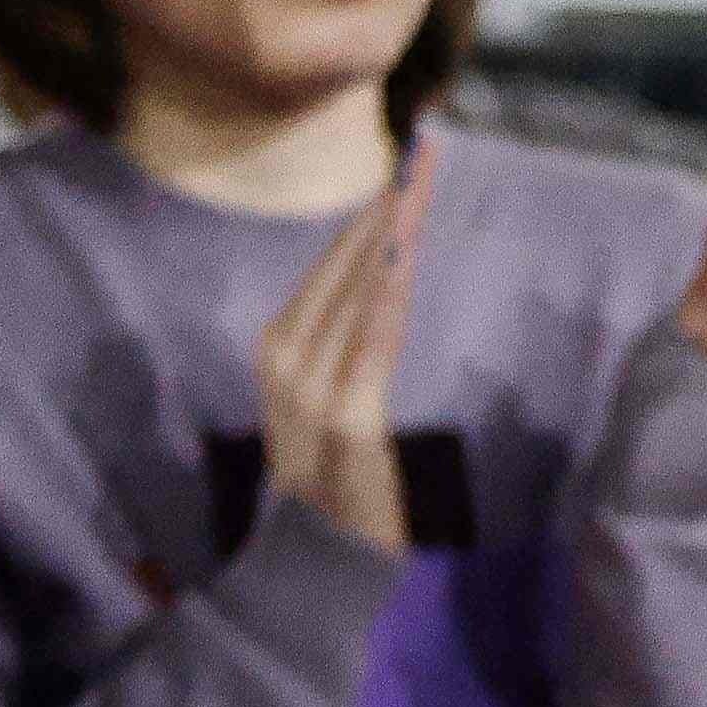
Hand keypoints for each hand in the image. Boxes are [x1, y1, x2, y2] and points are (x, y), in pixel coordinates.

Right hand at [254, 136, 434, 548]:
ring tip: (421, 185)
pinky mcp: (346, 422)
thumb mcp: (335, 389)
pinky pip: (371, 345)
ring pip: (359, 293)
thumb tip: (386, 264)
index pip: (333, 258)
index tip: (409, 159)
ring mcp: (308, 389)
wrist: (320, 556)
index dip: (372, 206)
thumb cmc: (336, 469)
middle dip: (388, 206)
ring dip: (393, 236)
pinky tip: (404, 256)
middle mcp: (283, 356)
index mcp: (279, 340)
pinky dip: (387, 296)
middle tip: (427, 150)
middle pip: (346, 264)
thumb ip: (349, 332)